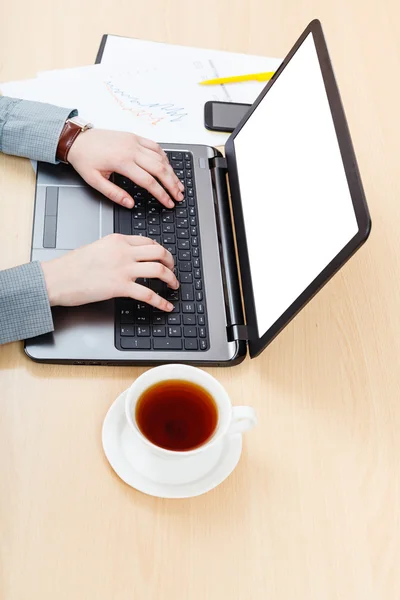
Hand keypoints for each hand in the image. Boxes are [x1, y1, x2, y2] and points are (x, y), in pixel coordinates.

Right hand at [41, 234, 178, 310]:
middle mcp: (124, 252)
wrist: (57, 278)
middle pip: (159, 252)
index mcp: (117, 240)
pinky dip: (162, 302)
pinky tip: (166, 306)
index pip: (148, 241)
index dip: (160, 250)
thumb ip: (115, 251)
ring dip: (171, 278)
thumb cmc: (71, 266)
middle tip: (173, 270)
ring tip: (174, 285)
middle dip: (171, 262)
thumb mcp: (96, 248)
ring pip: (159, 270)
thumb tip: (128, 259)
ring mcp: (123, 269)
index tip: (164, 257)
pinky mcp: (120, 287)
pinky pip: (149, 294)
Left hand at [67, 129, 183, 208]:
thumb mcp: (95, 181)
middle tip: (179, 196)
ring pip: (160, 157)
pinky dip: (164, 157)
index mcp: (122, 162)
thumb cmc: (85, 159)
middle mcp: (131, 149)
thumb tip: (130, 204)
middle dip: (172, 184)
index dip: (161, 194)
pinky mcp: (134, 136)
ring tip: (178, 184)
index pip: (149, 181)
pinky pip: (155, 146)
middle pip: (160, 169)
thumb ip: (114, 194)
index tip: (168, 202)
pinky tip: (168, 167)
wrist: (77, 138)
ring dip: (171, 172)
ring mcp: (134, 141)